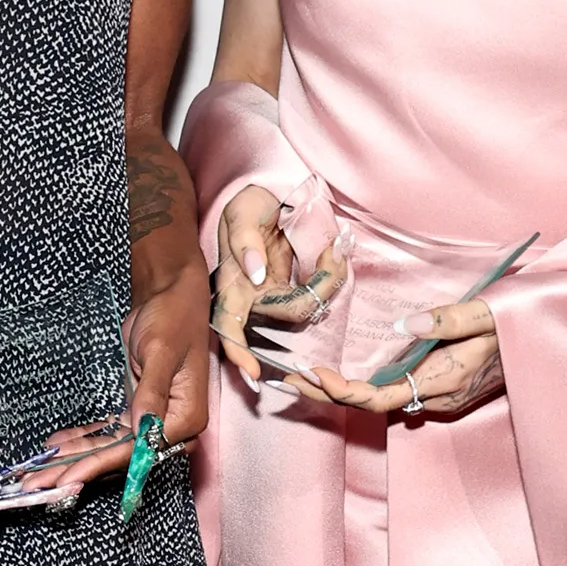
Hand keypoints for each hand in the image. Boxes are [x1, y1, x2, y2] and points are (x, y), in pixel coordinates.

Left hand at [0, 255, 211, 513]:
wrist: (170, 299)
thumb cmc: (172, 319)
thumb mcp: (160, 352)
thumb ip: (150, 392)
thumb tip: (142, 430)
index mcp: (185, 419)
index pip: (136, 452)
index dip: (99, 466)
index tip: (68, 480)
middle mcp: (170, 428)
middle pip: (118, 458)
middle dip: (77, 470)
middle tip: (37, 485)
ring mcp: (151, 421)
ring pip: (108, 449)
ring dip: (74, 460)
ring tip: (36, 473)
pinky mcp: (136, 412)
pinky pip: (106, 433)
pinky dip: (81, 439)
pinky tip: (55, 446)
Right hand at [212, 185, 346, 389]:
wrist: (272, 190)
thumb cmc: (250, 201)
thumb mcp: (241, 211)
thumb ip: (243, 241)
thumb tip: (255, 274)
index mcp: (234, 283)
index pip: (229, 326)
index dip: (239, 353)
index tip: (254, 374)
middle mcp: (255, 295)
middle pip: (290, 313)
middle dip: (320, 288)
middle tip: (335, 251)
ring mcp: (278, 291)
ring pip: (309, 306)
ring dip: (330, 282)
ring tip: (336, 248)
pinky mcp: (297, 284)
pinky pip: (318, 292)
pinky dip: (331, 277)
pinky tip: (334, 255)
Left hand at [303, 297, 505, 421]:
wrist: (547, 335)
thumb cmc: (519, 319)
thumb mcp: (487, 313)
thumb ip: (448, 320)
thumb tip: (405, 326)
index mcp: (445, 380)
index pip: (381, 398)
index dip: (343, 392)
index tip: (313, 375)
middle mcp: (440, 396)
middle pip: (372, 404)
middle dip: (329, 395)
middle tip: (287, 381)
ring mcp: (442, 396)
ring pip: (382, 400)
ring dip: (343, 391)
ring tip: (303, 377)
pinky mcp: (442, 388)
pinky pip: (396, 392)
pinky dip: (364, 385)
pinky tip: (343, 372)